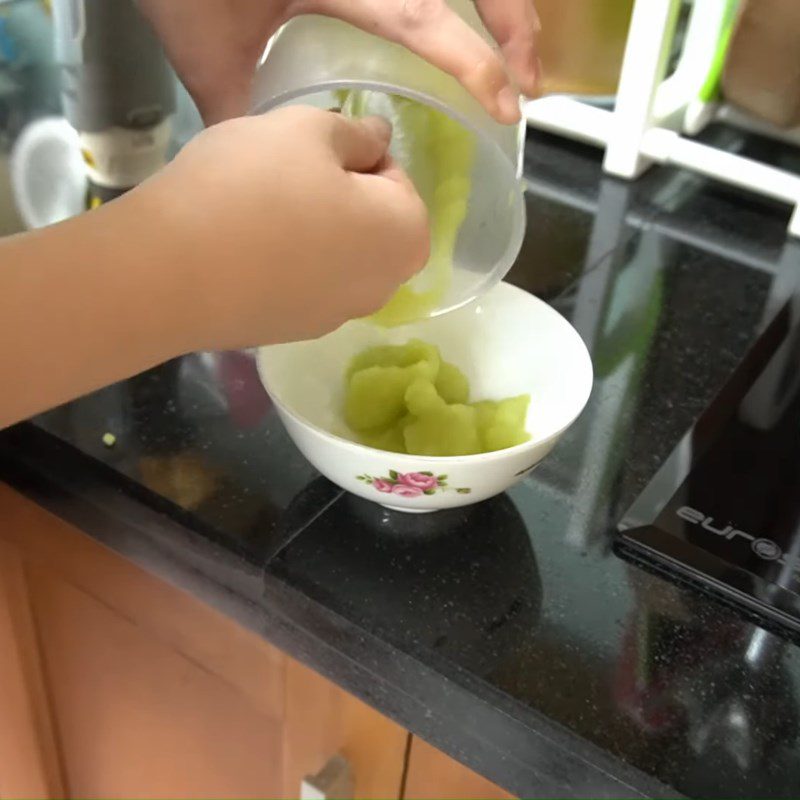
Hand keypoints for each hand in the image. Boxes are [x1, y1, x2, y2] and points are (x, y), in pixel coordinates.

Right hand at [137, 106, 429, 348]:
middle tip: (285, 177)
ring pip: (336, 257)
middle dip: (339, 197)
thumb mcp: (307, 130)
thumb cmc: (251, 188)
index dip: (357, 156)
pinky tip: (244, 249)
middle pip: (371, 226)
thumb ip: (356, 132)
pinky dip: (287, 265)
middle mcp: (383, 288)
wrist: (170, 273)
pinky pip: (303, 285)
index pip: (398, 181)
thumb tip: (380, 137)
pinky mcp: (294, 334)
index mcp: (405, 237)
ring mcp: (337, 318)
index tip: (312, 150)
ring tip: (258, 212)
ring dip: (312, 232)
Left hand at [138, 0, 539, 124]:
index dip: (472, 60)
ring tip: (519, 50)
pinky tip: (466, 20)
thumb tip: (263, 163)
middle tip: (533, 82)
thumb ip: (240, 106)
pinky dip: (451, 2)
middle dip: (510, 22)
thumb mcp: (205, 48)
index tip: (507, 104)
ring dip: (494, 2)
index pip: (423, 17)